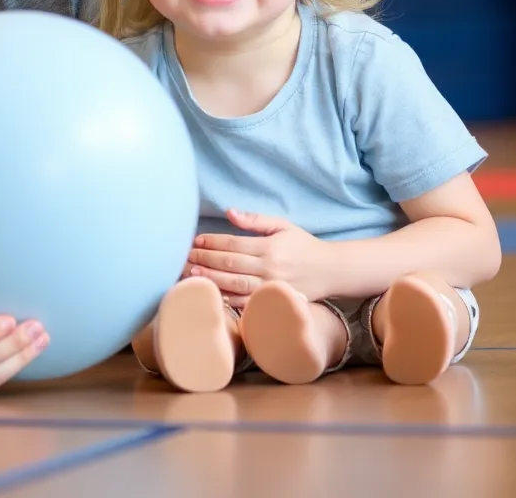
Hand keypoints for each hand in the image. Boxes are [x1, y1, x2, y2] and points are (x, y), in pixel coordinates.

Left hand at [186, 210, 331, 306]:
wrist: (331, 271)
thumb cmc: (304, 245)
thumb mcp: (282, 226)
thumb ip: (255, 220)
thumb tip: (229, 212)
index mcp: (269, 247)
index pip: (233, 244)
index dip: (211, 242)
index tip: (194, 241)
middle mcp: (269, 268)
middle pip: (229, 264)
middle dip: (204, 261)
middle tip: (183, 259)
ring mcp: (271, 288)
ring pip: (234, 285)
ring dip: (210, 281)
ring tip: (190, 276)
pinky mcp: (273, 302)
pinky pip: (246, 303)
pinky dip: (227, 300)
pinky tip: (211, 295)